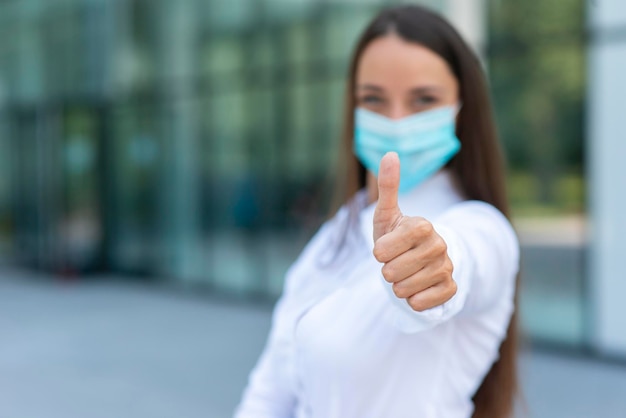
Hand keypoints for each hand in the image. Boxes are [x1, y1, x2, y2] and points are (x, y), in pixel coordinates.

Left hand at [372, 152, 456, 311]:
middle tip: (396, 261)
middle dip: (387, 271)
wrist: (422, 261)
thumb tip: (390, 153)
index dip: (379, 252)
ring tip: (406, 273)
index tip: (386, 247)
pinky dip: (412, 299)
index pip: (382, 252)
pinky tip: (418, 287)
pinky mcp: (450, 290)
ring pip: (403, 290)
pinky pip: (420, 303)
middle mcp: (439, 245)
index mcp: (422, 225)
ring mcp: (447, 268)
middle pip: (391, 273)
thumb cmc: (398, 236)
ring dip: (398, 286)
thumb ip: (388, 186)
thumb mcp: (388, 214)